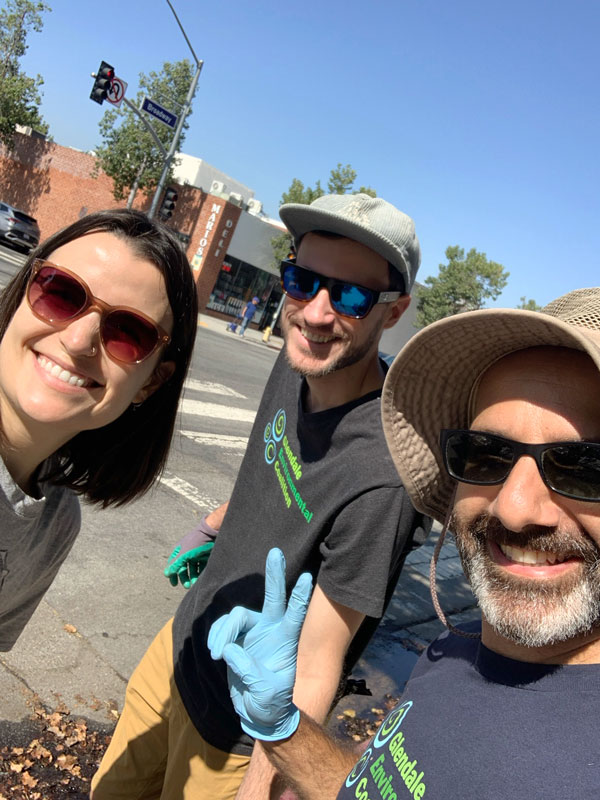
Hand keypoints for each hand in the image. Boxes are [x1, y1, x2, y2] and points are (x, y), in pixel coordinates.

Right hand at [164, 517, 216, 587]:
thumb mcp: (184, 554)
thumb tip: (166, 574)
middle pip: (183, 568)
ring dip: (193, 577)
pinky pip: (201, 567)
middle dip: (184, 577)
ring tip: (195, 583)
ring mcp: (196, 555)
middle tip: (187, 585)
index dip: (173, 574)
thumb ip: (175, 564)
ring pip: (193, 569)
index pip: (173, 565)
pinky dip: (200, 573)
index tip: (174, 584)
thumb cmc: (196, 541)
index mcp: (179, 551)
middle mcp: (186, 553)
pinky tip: (201, 579)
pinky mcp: (204, 556)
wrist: (212, 532)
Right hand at [208, 548, 311, 740]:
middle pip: (273, 597)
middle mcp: (271, 630)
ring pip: (236, 616)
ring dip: (223, 632)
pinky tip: (214, 652)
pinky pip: (222, 628)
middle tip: (276, 551)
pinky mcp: (236, 638)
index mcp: (285, 641)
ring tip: (216, 654)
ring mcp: (254, 632)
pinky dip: (216, 637)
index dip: (300, 596)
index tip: (308, 577)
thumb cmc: (270, 704)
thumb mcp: (265, 693)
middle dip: (274, 574)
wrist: (258, 713)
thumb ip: (249, 671)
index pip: (295, 614)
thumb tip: (230, 650)